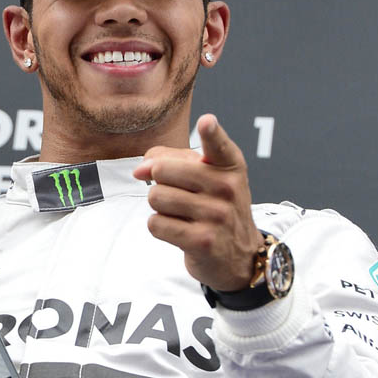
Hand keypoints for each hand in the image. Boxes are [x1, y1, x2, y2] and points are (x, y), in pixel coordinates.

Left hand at [131, 114, 262, 290]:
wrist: (238, 256)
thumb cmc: (215, 208)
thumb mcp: (207, 178)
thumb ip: (172, 160)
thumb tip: (140, 168)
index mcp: (230, 167)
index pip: (219, 146)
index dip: (211, 133)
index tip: (207, 122)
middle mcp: (227, 188)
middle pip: (162, 170)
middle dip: (158, 182)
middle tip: (177, 194)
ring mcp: (216, 216)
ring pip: (156, 197)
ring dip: (159, 207)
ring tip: (181, 214)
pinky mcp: (202, 241)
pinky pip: (156, 224)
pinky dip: (160, 227)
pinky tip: (179, 230)